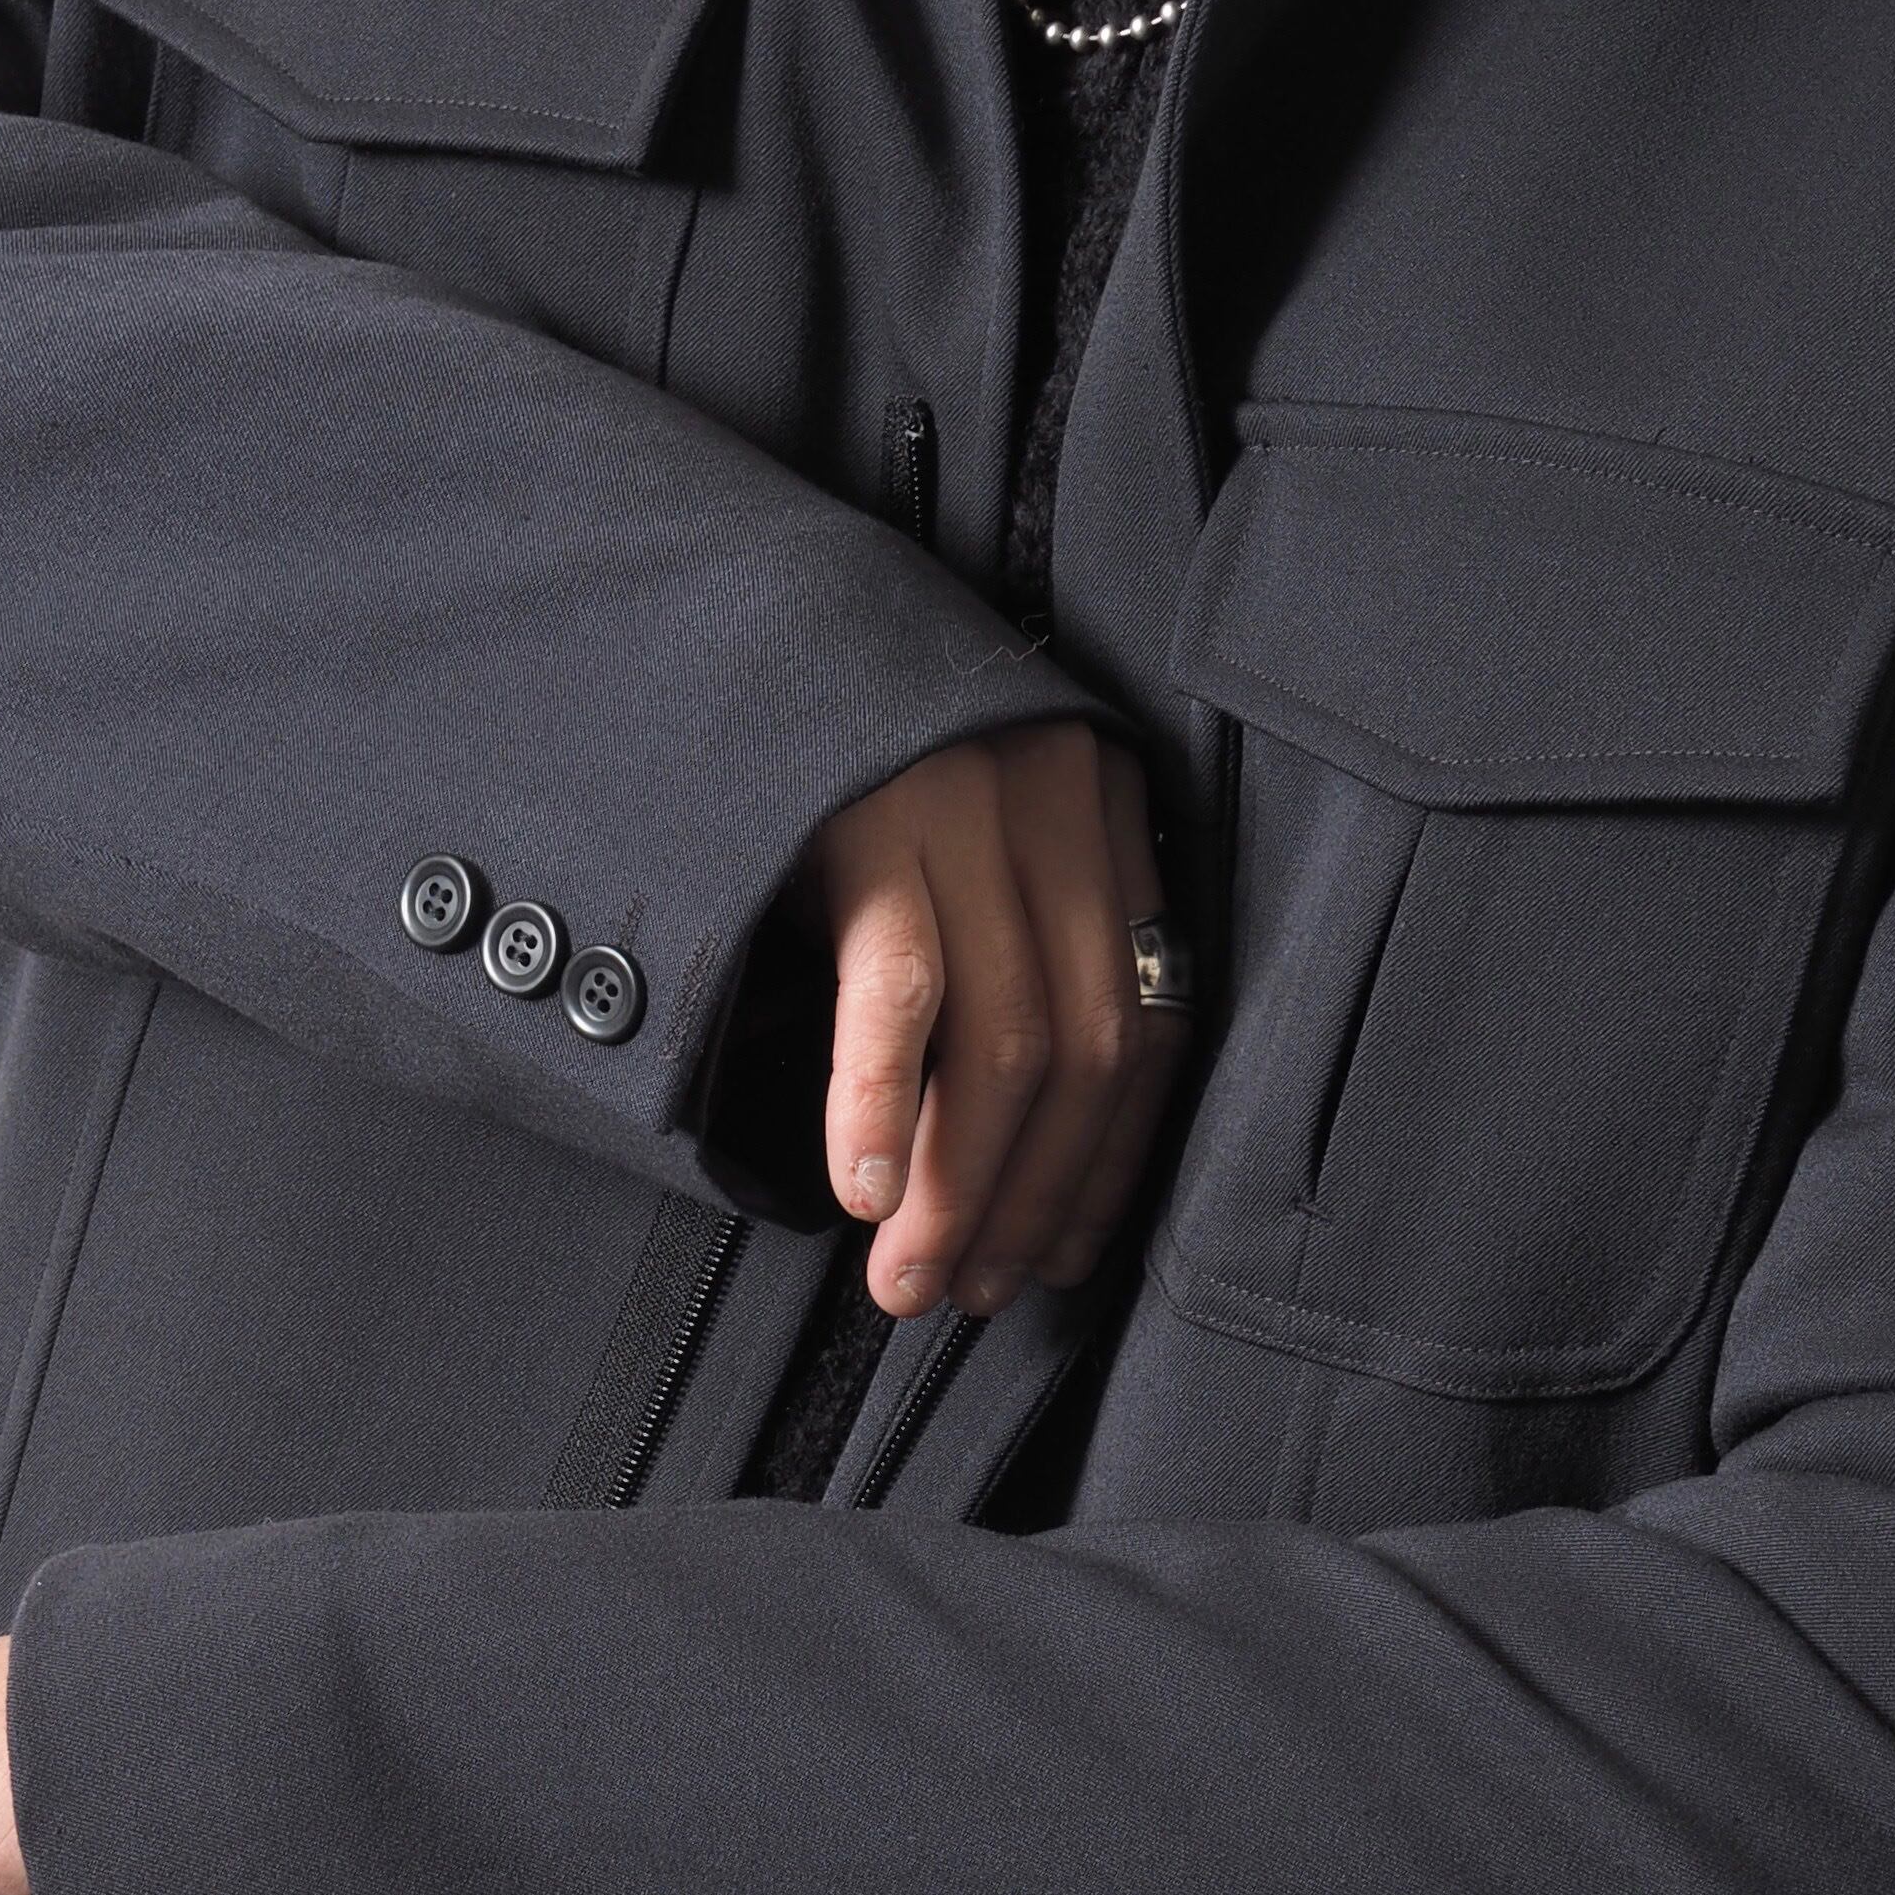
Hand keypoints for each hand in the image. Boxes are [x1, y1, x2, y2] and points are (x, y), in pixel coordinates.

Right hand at [802, 721, 1185, 1317]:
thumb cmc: (846, 743)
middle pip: (1082, 1054)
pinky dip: (882, 1103)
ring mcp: (970, 808)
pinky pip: (899, 989)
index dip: (1105, 1165)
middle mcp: (1060, 808)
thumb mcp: (957, 827)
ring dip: (956, 1185)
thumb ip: (999, 942)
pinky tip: (861, 1188)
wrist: (750, 602)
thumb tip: (983, 1141)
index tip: (1057, 1256)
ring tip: (909, 1277)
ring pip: (1002, 1043)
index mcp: (1102, 817)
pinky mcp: (872, 812)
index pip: (1145, 1028)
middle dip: (1027, 1198)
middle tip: (967, 1293)